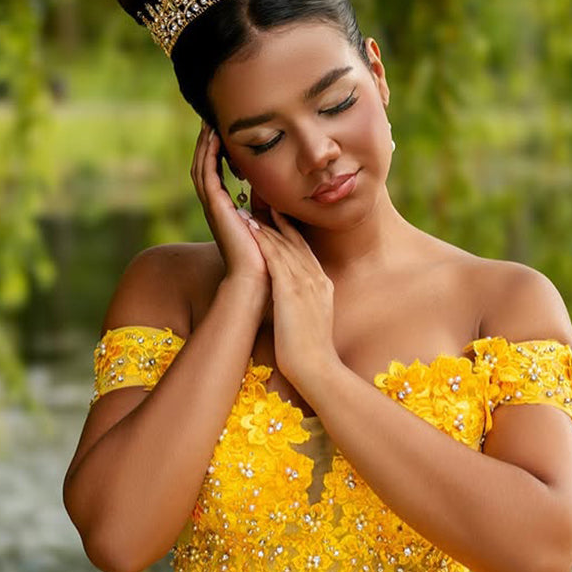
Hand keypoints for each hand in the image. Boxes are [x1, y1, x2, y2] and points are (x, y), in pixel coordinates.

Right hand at [191, 121, 268, 295]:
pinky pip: (207, 175)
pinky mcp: (215, 207)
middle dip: (207, 143)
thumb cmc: (265, 259)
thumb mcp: (267, 226)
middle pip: (203, 166)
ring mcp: (212, 207)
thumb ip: (266, 209)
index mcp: (224, 210)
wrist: (256, 278)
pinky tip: (215, 139)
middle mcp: (215, 207)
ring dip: (205, 144)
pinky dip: (209, 156)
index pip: (214, 173)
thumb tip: (276, 196)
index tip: (221, 132)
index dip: (215, 152)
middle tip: (210, 120)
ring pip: (201, 166)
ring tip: (210, 123)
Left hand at [244, 206, 337, 396]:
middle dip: (279, 221)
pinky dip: (264, 240)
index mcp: (323, 285)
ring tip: (249, 210)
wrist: (317, 370)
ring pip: (284, 245)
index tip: (279, 217)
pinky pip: (276, 257)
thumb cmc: (312, 355)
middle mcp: (316, 279)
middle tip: (262, 202)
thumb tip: (293, 303)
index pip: (306, 251)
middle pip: (296, 241)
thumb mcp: (312, 322)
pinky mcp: (291, 291)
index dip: (292, 232)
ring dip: (266, 226)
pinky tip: (250, 229)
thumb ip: (305, 306)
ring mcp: (306, 283)